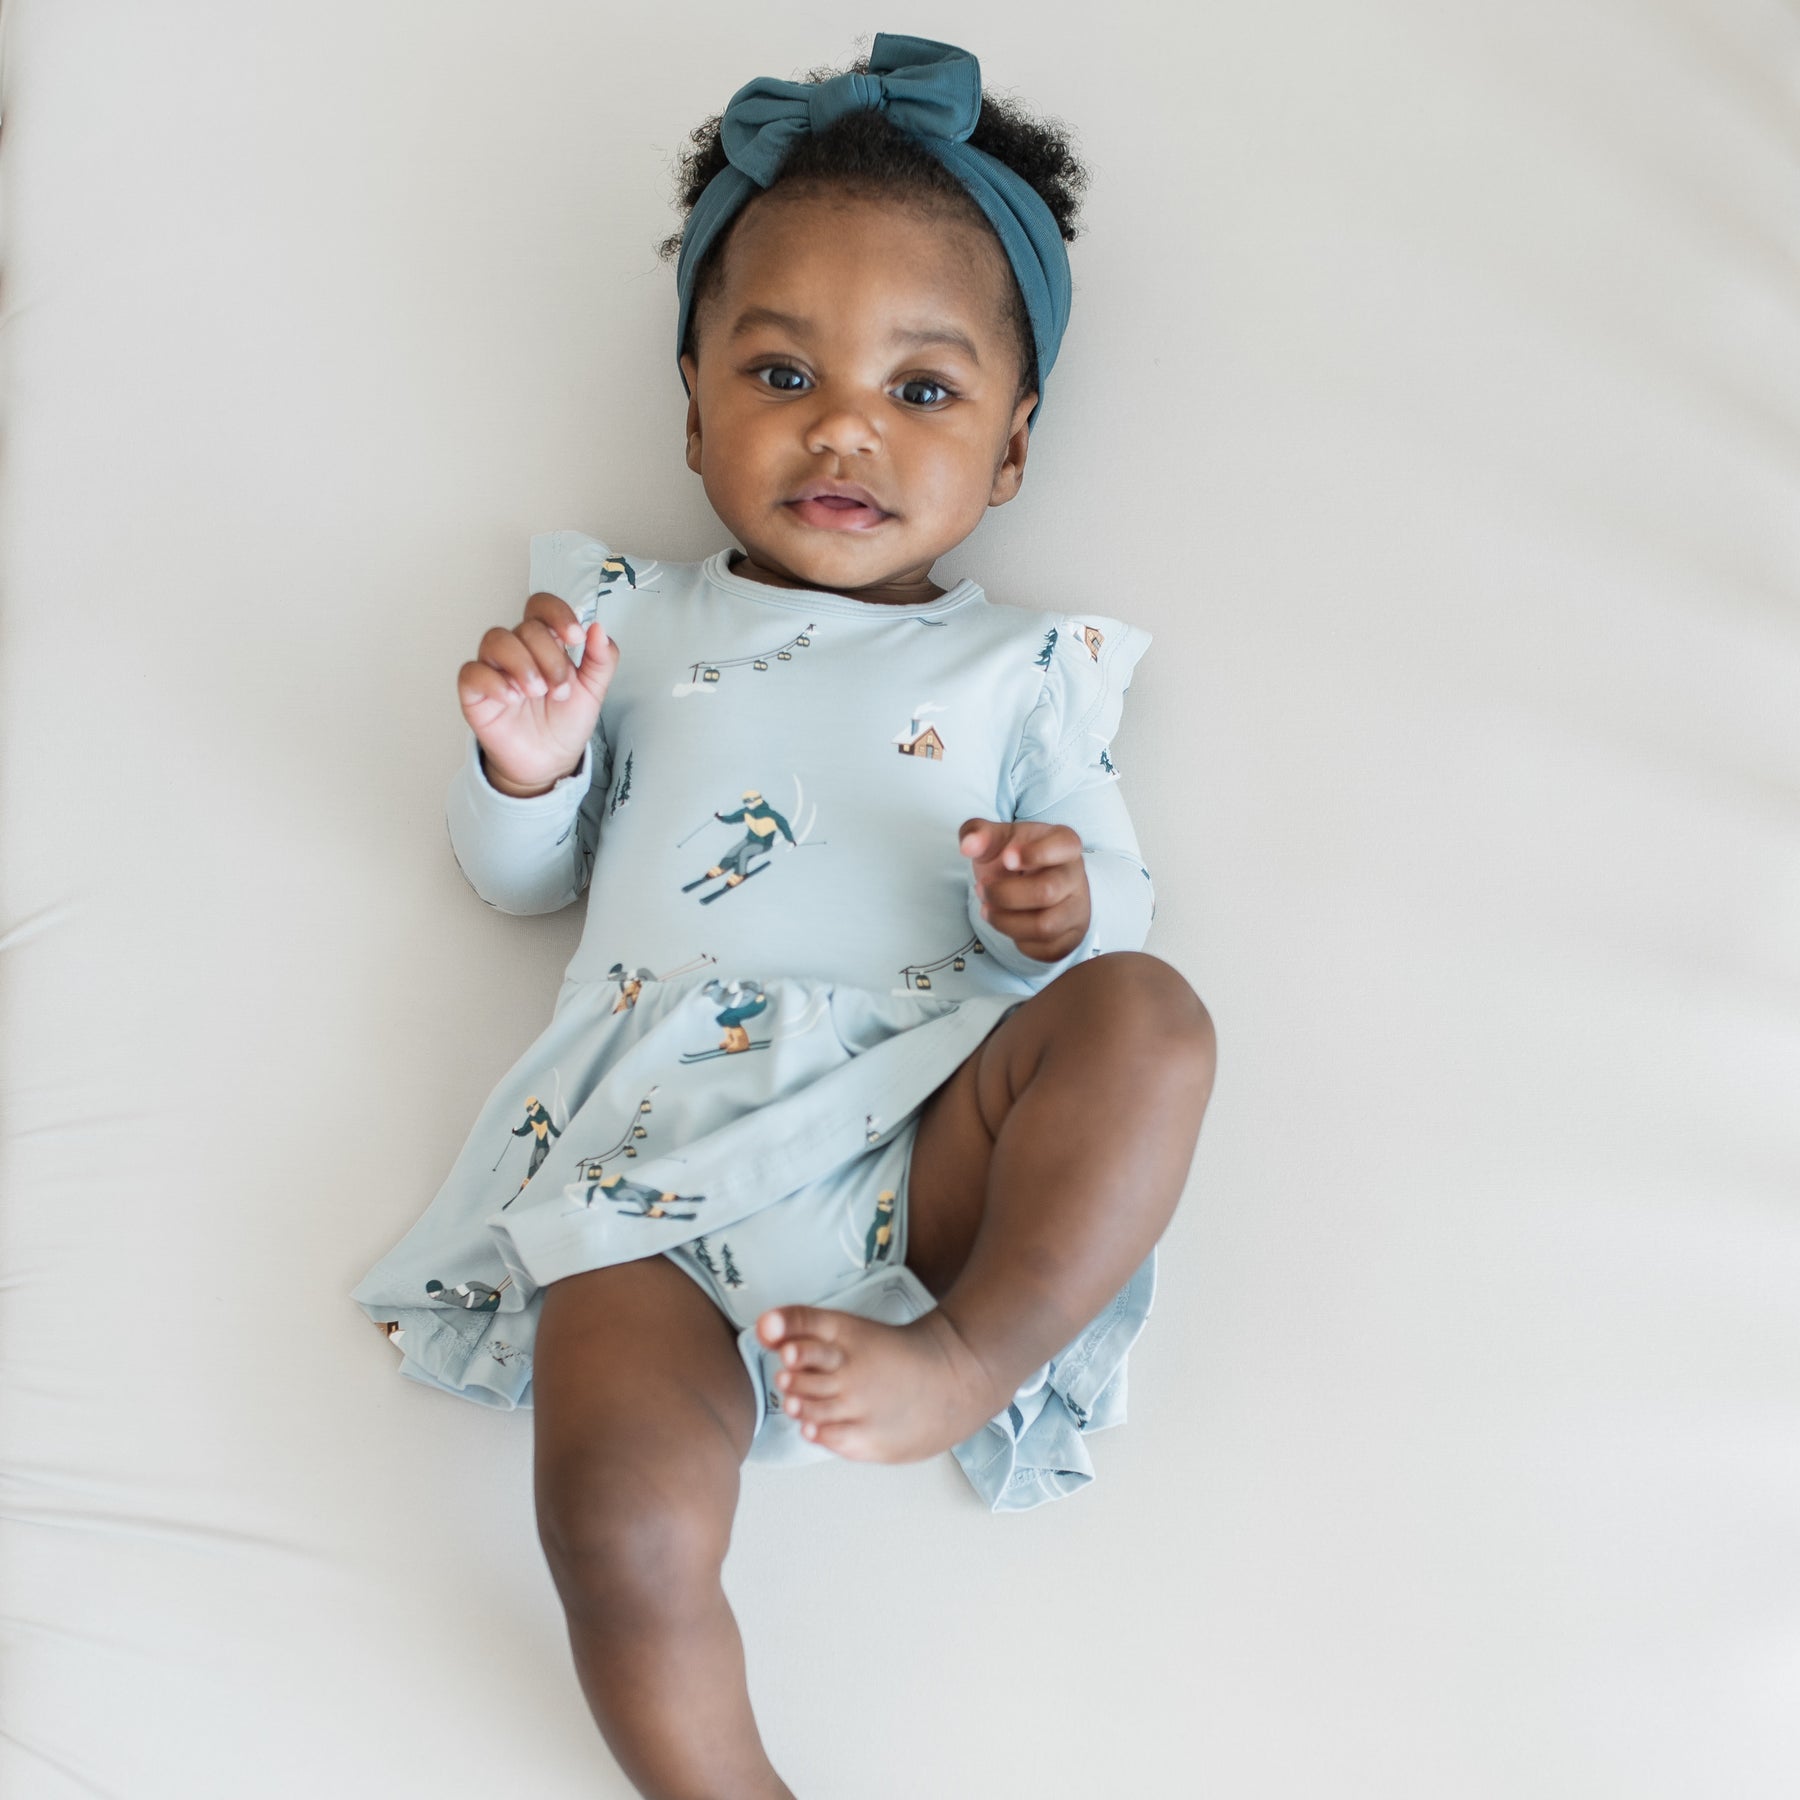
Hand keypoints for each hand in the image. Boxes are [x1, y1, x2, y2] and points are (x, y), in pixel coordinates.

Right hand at [457, 591, 617, 795]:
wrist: (549, 760)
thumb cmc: (565, 721)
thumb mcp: (593, 690)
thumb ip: (601, 659)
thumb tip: (598, 628)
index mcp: (545, 642)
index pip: (541, 606)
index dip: (557, 614)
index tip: (575, 638)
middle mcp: (517, 649)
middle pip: (527, 628)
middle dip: (550, 658)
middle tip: (561, 690)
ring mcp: (494, 668)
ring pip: (496, 639)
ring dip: (523, 665)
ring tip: (538, 693)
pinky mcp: (475, 691)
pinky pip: (472, 672)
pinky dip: (495, 682)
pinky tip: (513, 699)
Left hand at [957, 818, 1090, 962]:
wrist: (1032, 883)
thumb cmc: (1015, 857)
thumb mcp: (997, 838)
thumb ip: (978, 833)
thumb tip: (968, 845)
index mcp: (1064, 843)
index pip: (1063, 846)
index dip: (1035, 853)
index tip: (1007, 859)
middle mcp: (1076, 877)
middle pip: (1047, 892)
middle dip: (1004, 895)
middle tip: (982, 888)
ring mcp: (1077, 910)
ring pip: (1044, 927)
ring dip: (1005, 921)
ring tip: (987, 909)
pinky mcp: (1069, 939)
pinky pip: (1043, 950)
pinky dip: (1017, 940)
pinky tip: (1007, 923)